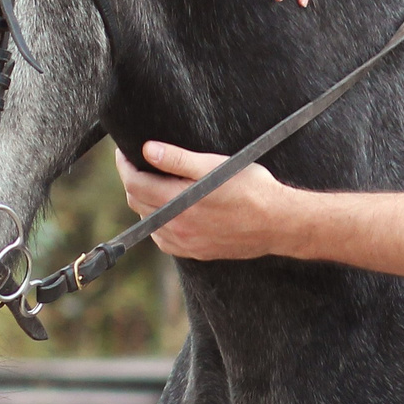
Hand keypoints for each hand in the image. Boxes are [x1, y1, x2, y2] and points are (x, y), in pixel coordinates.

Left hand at [115, 142, 297, 260]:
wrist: (279, 222)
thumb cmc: (252, 189)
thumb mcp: (216, 165)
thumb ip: (178, 159)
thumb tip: (148, 150)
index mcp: (178, 202)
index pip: (134, 183)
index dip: (124, 166)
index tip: (124, 153)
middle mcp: (176, 226)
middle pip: (137, 202)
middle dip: (133, 180)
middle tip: (141, 164)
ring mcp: (185, 243)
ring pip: (148, 221)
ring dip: (145, 202)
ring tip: (157, 184)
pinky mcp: (195, 252)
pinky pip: (164, 239)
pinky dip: (159, 223)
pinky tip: (171, 211)